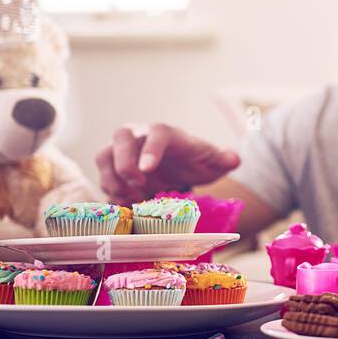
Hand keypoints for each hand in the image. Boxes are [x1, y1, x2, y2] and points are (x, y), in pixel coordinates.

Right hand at [95, 124, 240, 202]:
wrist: (179, 168)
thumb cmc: (194, 161)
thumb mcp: (212, 162)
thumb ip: (223, 160)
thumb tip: (234, 159)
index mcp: (166, 133)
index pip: (157, 133)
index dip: (150, 150)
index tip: (147, 170)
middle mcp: (140, 136)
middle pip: (121, 137)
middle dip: (123, 161)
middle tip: (137, 184)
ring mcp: (122, 151)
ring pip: (104, 156)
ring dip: (113, 179)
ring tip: (131, 200)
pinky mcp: (112, 168)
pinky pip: (103, 177)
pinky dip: (111, 193)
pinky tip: (127, 205)